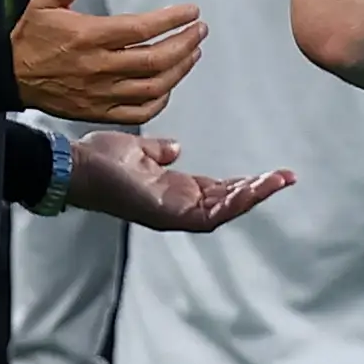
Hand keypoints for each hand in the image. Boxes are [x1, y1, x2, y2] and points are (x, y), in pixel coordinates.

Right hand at [13, 0, 202, 124]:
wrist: (10, 76)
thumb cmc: (30, 38)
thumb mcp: (43, 2)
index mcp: (89, 37)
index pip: (142, 29)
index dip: (172, 20)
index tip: (191, 12)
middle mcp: (99, 67)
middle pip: (156, 59)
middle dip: (185, 44)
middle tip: (200, 31)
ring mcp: (102, 93)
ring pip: (153, 86)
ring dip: (180, 70)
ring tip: (193, 53)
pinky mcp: (100, 111)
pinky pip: (139, 112)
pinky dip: (160, 100)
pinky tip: (169, 85)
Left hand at [66, 132, 294, 232]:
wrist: (76, 166)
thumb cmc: (98, 161)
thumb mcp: (137, 150)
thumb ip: (158, 151)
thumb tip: (175, 148)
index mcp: (172, 192)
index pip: (216, 191)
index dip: (243, 183)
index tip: (268, 173)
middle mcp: (177, 207)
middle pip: (227, 203)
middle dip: (258, 190)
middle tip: (286, 177)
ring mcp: (175, 214)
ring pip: (225, 210)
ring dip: (254, 196)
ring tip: (280, 181)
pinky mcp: (171, 216)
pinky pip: (212, 213)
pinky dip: (237, 202)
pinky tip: (257, 187)